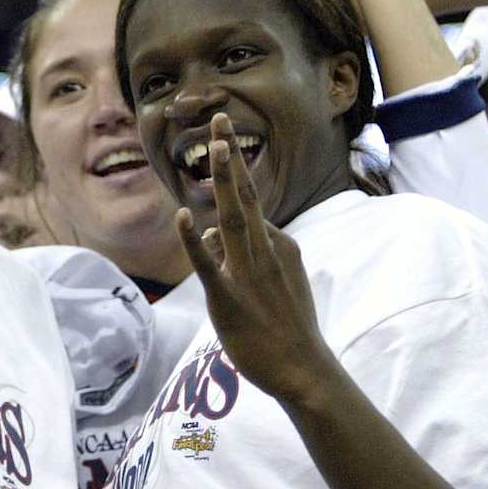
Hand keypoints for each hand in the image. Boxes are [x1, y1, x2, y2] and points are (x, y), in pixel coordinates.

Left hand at [177, 113, 339, 406]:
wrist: (304, 368)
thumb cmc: (289, 329)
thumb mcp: (280, 282)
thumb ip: (251, 255)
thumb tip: (211, 232)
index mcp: (280, 247)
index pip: (252, 208)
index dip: (234, 175)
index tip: (222, 140)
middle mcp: (266, 252)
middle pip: (246, 195)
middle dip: (231, 156)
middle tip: (217, 119)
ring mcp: (249, 274)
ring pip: (233, 218)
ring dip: (224, 179)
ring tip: (213, 145)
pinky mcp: (229, 299)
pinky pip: (209, 265)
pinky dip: (194, 240)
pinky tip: (183, 217)